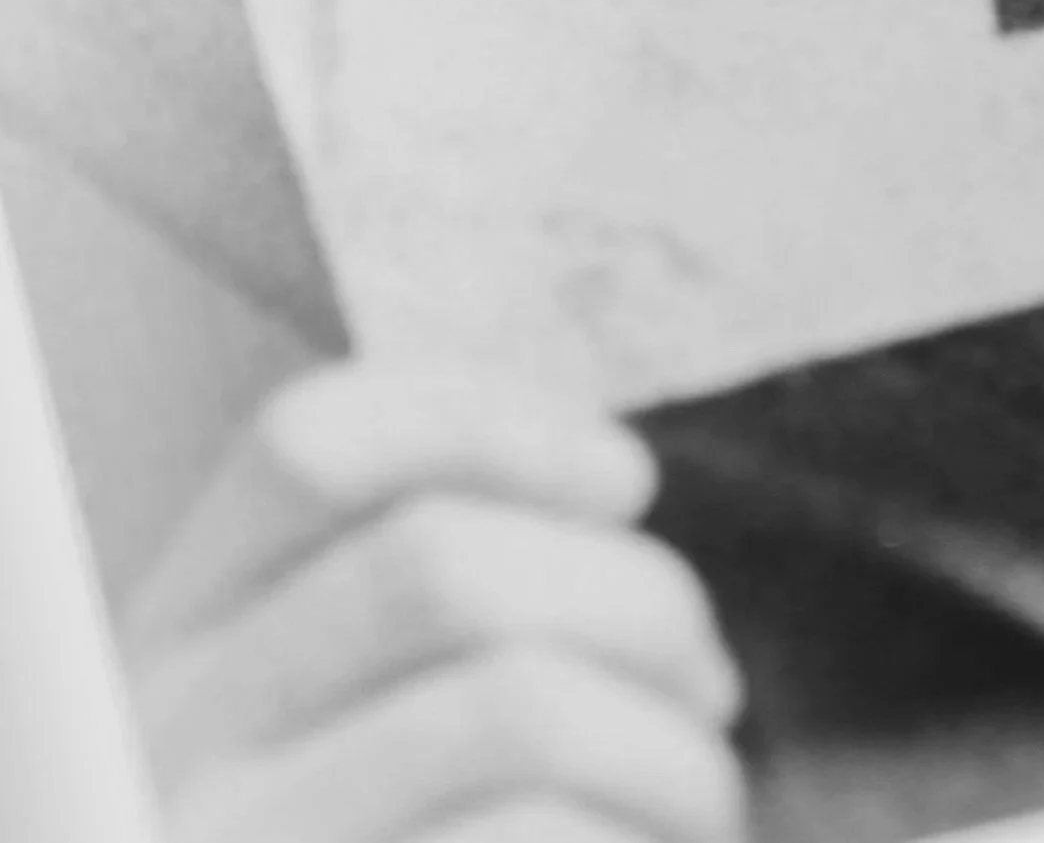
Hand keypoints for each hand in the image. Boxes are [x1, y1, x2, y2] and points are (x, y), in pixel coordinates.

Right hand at [124, 361, 747, 842]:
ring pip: (515, 702)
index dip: (492, 423)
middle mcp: (163, 758)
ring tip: (702, 800)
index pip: (307, 448)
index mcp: (156, 663)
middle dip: (636, 598)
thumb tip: (607, 493)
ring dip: (667, 745)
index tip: (627, 477)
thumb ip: (396, 635)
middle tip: (708, 683)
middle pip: (441, 561)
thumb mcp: (310, 754)